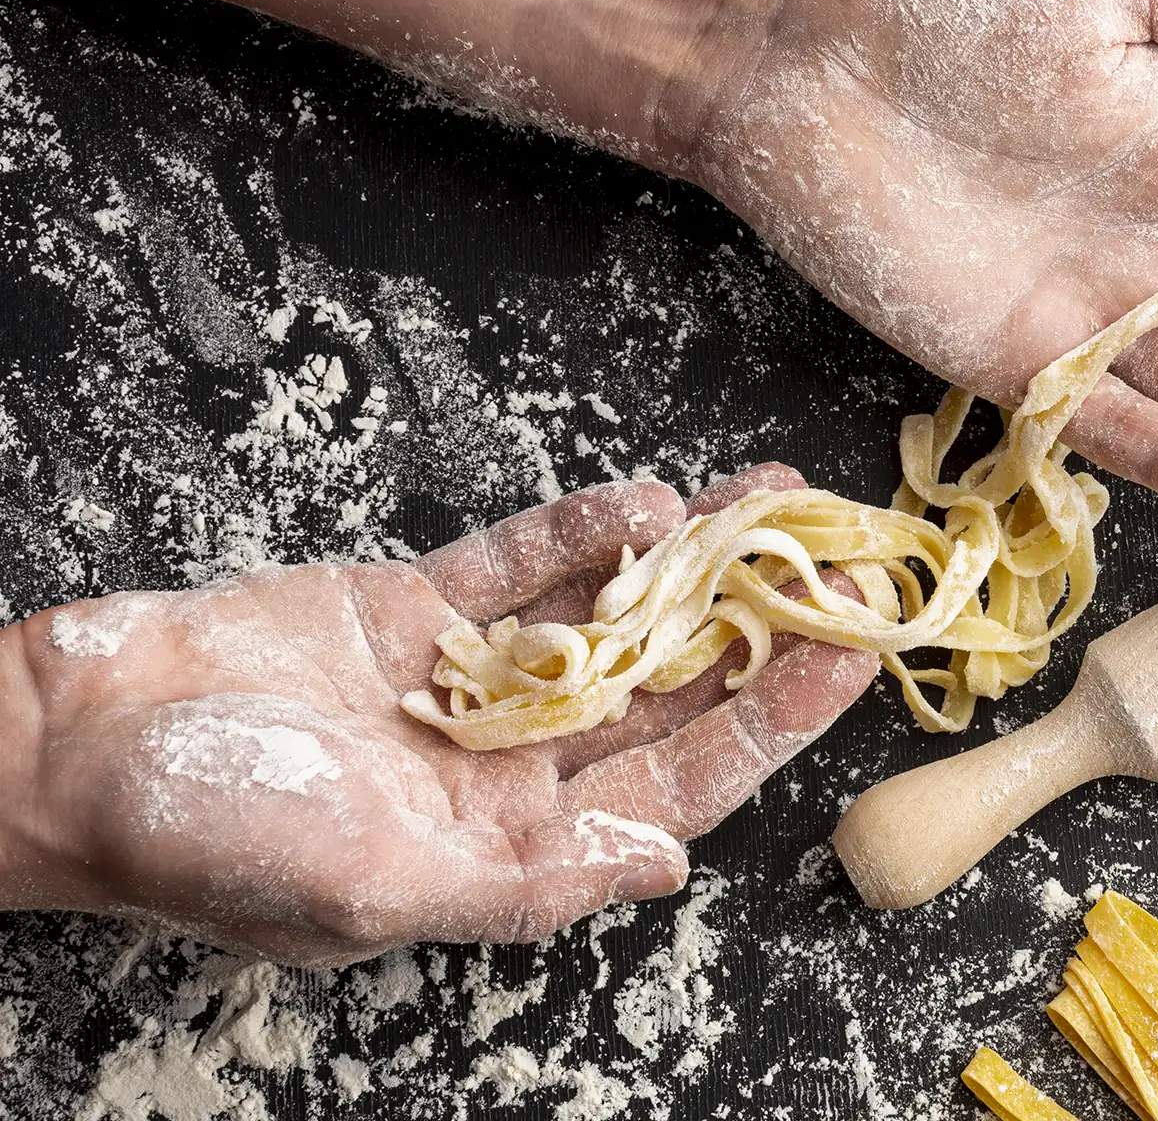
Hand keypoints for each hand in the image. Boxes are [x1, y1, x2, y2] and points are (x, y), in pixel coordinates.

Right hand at [0, 464, 875, 966]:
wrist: (71, 745)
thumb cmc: (209, 840)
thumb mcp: (377, 887)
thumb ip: (525, 884)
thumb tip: (662, 875)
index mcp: (509, 840)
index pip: (676, 781)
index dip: (768, 722)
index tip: (848, 658)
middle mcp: (506, 761)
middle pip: (664, 690)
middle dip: (753, 627)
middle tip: (842, 562)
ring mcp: (464, 679)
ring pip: (608, 616)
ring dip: (689, 564)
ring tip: (774, 504)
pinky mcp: (410, 608)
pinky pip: (516, 566)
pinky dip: (578, 533)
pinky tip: (649, 501)